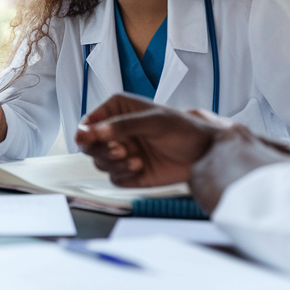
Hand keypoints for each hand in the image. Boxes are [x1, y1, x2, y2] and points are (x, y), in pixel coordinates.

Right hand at [75, 96, 219, 187]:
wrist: (205, 154)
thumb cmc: (184, 129)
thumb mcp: (153, 121)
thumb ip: (123, 125)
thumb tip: (94, 131)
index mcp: (118, 111)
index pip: (89, 122)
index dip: (85, 132)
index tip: (85, 139)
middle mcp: (117, 132)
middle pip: (89, 146)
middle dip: (101, 150)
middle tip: (119, 150)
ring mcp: (122, 153)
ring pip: (100, 163)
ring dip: (114, 163)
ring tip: (134, 160)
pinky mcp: (129, 173)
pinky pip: (113, 178)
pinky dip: (123, 175)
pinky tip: (139, 167)